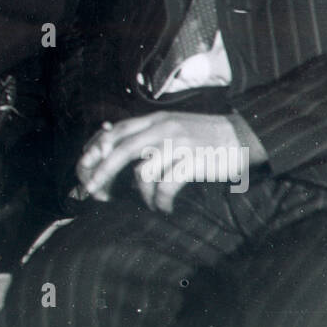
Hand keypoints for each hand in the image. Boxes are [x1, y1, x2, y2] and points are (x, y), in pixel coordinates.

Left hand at [74, 111, 256, 212]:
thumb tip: (117, 149)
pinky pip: (167, 185)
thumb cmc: (204, 137)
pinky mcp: (193, 161)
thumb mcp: (173, 126)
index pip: (118, 130)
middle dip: (102, 171)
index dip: (97, 146)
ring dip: (142, 193)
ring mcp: (179, 144)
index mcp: (156, 119)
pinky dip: (161, 200)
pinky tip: (164, 207)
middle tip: (91, 189)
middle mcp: (164, 128)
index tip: (84, 164)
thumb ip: (149, 134)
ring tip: (150, 202)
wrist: (243, 137)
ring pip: (144, 171)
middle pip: (122, 149)